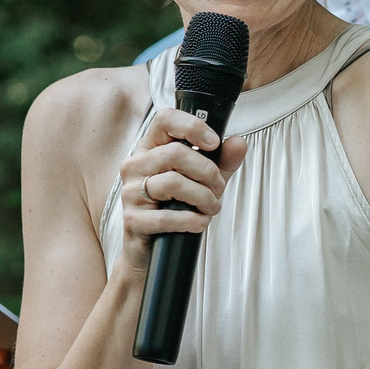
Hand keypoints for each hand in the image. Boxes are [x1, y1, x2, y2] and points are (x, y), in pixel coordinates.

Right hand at [113, 105, 245, 273]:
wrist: (153, 249)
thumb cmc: (177, 207)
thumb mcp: (205, 180)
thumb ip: (223, 161)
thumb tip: (239, 142)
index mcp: (150, 149)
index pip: (165, 119)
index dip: (193, 127)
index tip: (214, 143)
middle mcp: (135, 166)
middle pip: (176, 153)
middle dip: (208, 173)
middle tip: (218, 189)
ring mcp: (130, 193)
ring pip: (174, 183)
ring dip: (204, 198)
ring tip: (211, 207)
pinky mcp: (133, 220)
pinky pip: (168, 217)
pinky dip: (193, 221)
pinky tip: (200, 223)